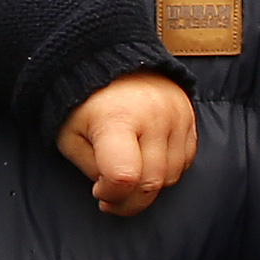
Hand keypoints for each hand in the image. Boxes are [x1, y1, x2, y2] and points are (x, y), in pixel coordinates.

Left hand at [60, 73, 198, 216]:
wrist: (109, 58)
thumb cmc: (84, 102)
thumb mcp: (70, 136)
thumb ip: (91, 169)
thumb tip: (114, 192)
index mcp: (116, 118)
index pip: (124, 176)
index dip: (112, 195)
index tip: (98, 191)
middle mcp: (153, 116)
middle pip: (151, 183)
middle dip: (129, 201)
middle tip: (112, 198)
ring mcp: (176, 115)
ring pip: (171, 177)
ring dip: (148, 187)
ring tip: (127, 177)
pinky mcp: (190, 116)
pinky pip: (185, 161)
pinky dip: (166, 171)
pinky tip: (146, 161)